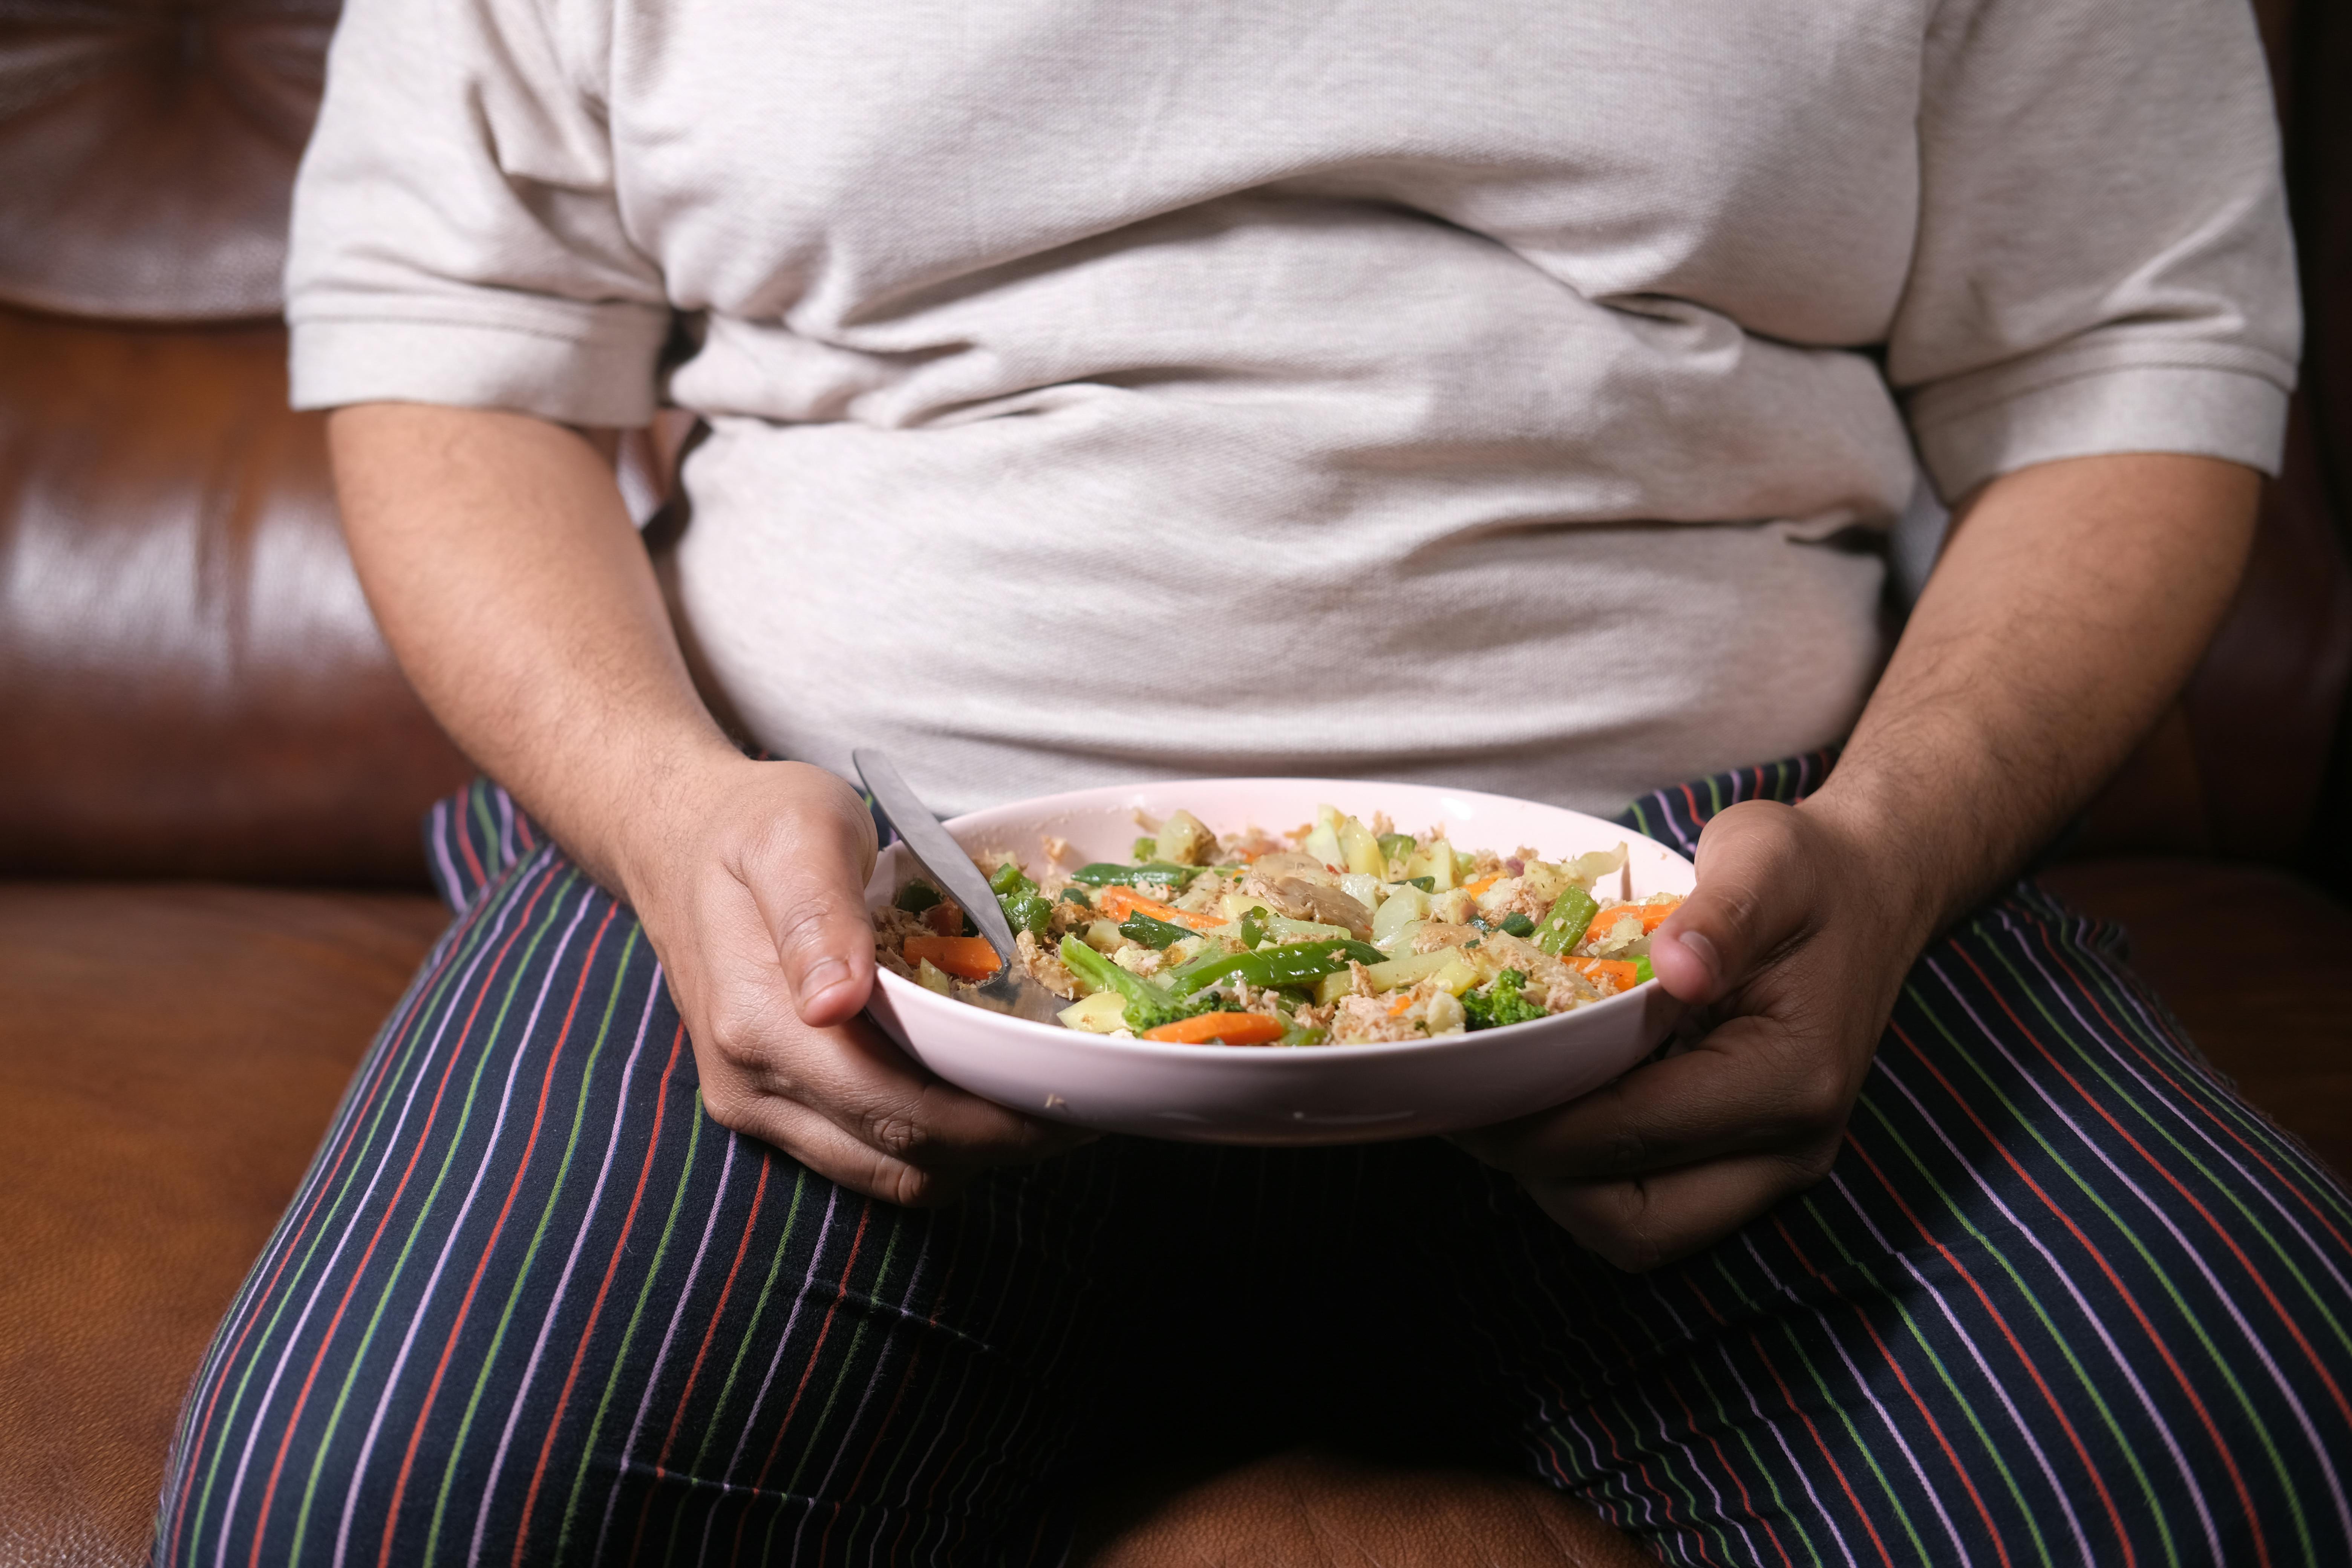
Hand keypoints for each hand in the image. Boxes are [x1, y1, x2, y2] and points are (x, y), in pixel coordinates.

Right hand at [619, 757, 1088, 1205]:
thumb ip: (816, 914)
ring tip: (1044, 1103)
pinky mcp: (773, 1108)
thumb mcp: (794, 835)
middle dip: (1001, 1146)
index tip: (1072, 1102)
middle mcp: (752, 1087)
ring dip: (971, 1155)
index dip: (995, 1125)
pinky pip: (868, 1153)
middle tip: (1084, 1105)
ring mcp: (758, 1107)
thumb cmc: (753, 825)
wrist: (675, 839)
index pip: (899, 1112)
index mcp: (759, 1026)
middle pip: (901, 1157)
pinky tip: (982, 1093)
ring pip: (888, 1172)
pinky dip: (934, 1141)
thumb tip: (833, 1002)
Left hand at [1453, 797, 1932, 1270]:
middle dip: (1539, 1175)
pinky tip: (1544, 1106)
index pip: (1635, 1132)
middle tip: (1467, 1109)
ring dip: (1557, 1184)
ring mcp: (1773, 1166)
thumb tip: (1677, 964)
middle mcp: (1790, 1147)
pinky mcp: (1748, 1163)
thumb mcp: (1766, 860)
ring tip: (1495, 1112)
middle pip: (1635, 1219)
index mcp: (1793, 1079)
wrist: (1869, 894)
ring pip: (1639, 1228)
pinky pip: (1652, 1199)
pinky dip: (1587, 1171)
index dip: (1535, 1123)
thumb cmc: (1809, 874)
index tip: (1460, 1087)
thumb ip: (1723, 913)